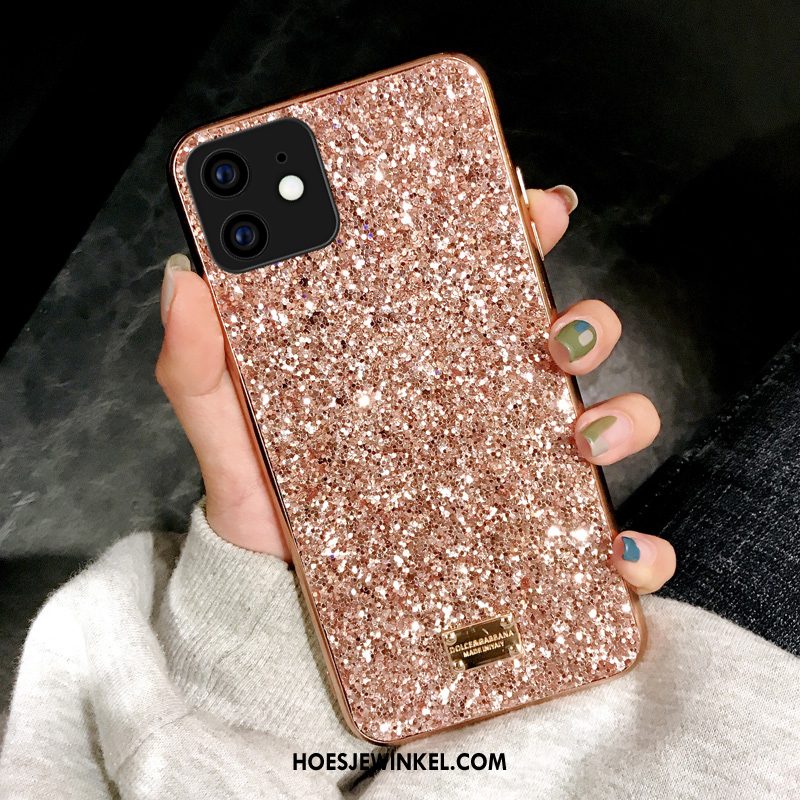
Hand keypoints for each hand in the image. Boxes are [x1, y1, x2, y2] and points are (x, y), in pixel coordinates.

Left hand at [156, 184, 675, 592]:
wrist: (283, 604)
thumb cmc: (266, 509)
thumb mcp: (229, 428)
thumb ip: (201, 362)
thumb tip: (186, 276)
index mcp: (414, 360)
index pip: (474, 278)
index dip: (511, 230)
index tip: (527, 202)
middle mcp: (475, 408)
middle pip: (555, 340)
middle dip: (583, 316)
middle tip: (558, 326)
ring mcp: (509, 474)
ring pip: (598, 424)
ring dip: (619, 417)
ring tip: (584, 435)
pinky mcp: (527, 546)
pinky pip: (598, 540)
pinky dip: (628, 544)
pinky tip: (618, 548)